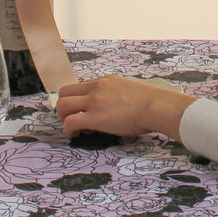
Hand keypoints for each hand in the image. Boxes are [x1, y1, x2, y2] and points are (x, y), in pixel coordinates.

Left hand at [55, 75, 195, 139]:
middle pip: (65, 92)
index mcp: (105, 81)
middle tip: (69, 118)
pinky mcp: (94, 117)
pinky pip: (70, 122)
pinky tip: (75, 135)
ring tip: (70, 128)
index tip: (77, 109)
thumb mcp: (129, 89)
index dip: (74, 99)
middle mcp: (96, 88)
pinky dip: (68, 130)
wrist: (155, 106)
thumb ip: (116, 94)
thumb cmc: (150, 102)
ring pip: (63, 105)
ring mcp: (94, 101)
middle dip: (63, 107)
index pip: (79, 86)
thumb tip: (113, 107)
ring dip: (62, 118)